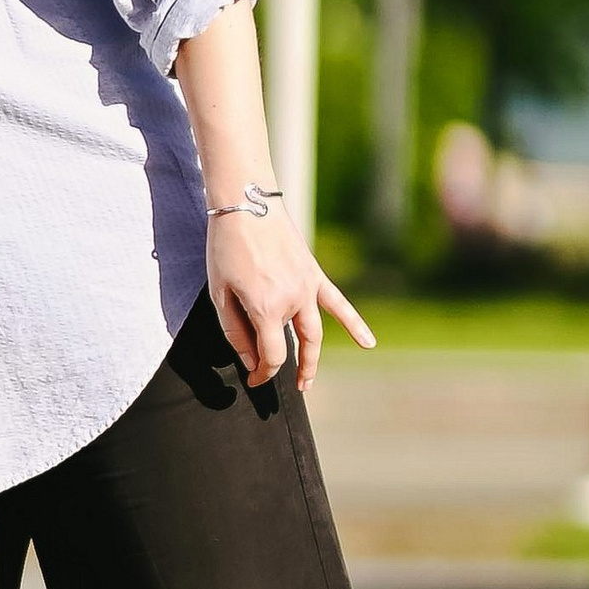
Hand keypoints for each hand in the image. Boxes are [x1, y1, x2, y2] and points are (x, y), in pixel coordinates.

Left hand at [207, 206, 373, 392]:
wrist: (247, 204)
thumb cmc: (226, 248)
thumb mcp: (220, 293)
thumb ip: (235, 331)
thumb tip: (250, 360)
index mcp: (266, 308)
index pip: (272, 356)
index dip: (262, 373)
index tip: (252, 380)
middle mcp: (293, 301)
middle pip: (293, 346)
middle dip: (285, 369)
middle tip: (277, 384)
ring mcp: (308, 288)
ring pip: (314, 332)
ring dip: (312, 358)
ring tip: (308, 380)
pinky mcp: (314, 275)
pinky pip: (338, 304)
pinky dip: (355, 324)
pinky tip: (368, 344)